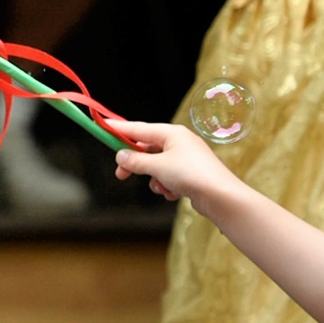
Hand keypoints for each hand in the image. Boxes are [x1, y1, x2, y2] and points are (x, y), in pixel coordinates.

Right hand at [106, 118, 233, 208]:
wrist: (220, 196)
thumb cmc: (191, 174)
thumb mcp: (158, 166)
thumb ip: (136, 161)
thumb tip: (121, 156)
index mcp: (171, 133)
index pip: (139, 128)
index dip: (119, 129)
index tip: (103, 127)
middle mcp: (178, 142)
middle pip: (146, 149)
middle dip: (136, 164)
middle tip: (121, 174)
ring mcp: (184, 158)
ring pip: (156, 166)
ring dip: (154, 179)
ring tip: (163, 187)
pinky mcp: (189, 174)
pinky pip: (167, 177)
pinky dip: (166, 186)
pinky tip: (174, 193)